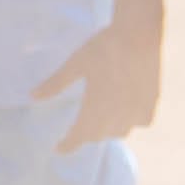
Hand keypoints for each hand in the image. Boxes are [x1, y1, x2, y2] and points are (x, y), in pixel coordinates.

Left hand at [37, 16, 162, 147]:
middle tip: (77, 129)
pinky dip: (130, 121)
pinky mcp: (152, 103)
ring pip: (120, 131)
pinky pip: (140, 121)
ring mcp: (137, 111)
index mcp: (95, 109)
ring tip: (99, 121)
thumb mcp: (75, 65)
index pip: (80, 136)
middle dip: (86, 134)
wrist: (139, 35)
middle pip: (99, 135)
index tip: (58, 150)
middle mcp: (117, 116)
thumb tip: (32, 97)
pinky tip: (125, 114)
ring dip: (108, 129)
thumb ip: (55, 84)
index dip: (69, 145)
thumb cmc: (102, 48)